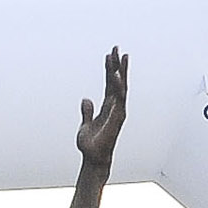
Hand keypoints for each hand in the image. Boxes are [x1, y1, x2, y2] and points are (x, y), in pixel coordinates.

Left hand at [76, 48, 129, 166]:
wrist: (93, 160)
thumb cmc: (90, 146)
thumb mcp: (84, 125)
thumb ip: (86, 112)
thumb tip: (85, 99)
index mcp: (107, 107)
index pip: (109, 84)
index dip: (109, 69)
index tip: (108, 55)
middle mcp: (114, 107)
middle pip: (117, 81)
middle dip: (117, 64)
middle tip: (116, 47)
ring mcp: (118, 111)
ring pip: (121, 87)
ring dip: (121, 71)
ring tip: (122, 55)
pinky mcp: (118, 117)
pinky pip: (119, 98)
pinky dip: (118, 86)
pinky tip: (117, 74)